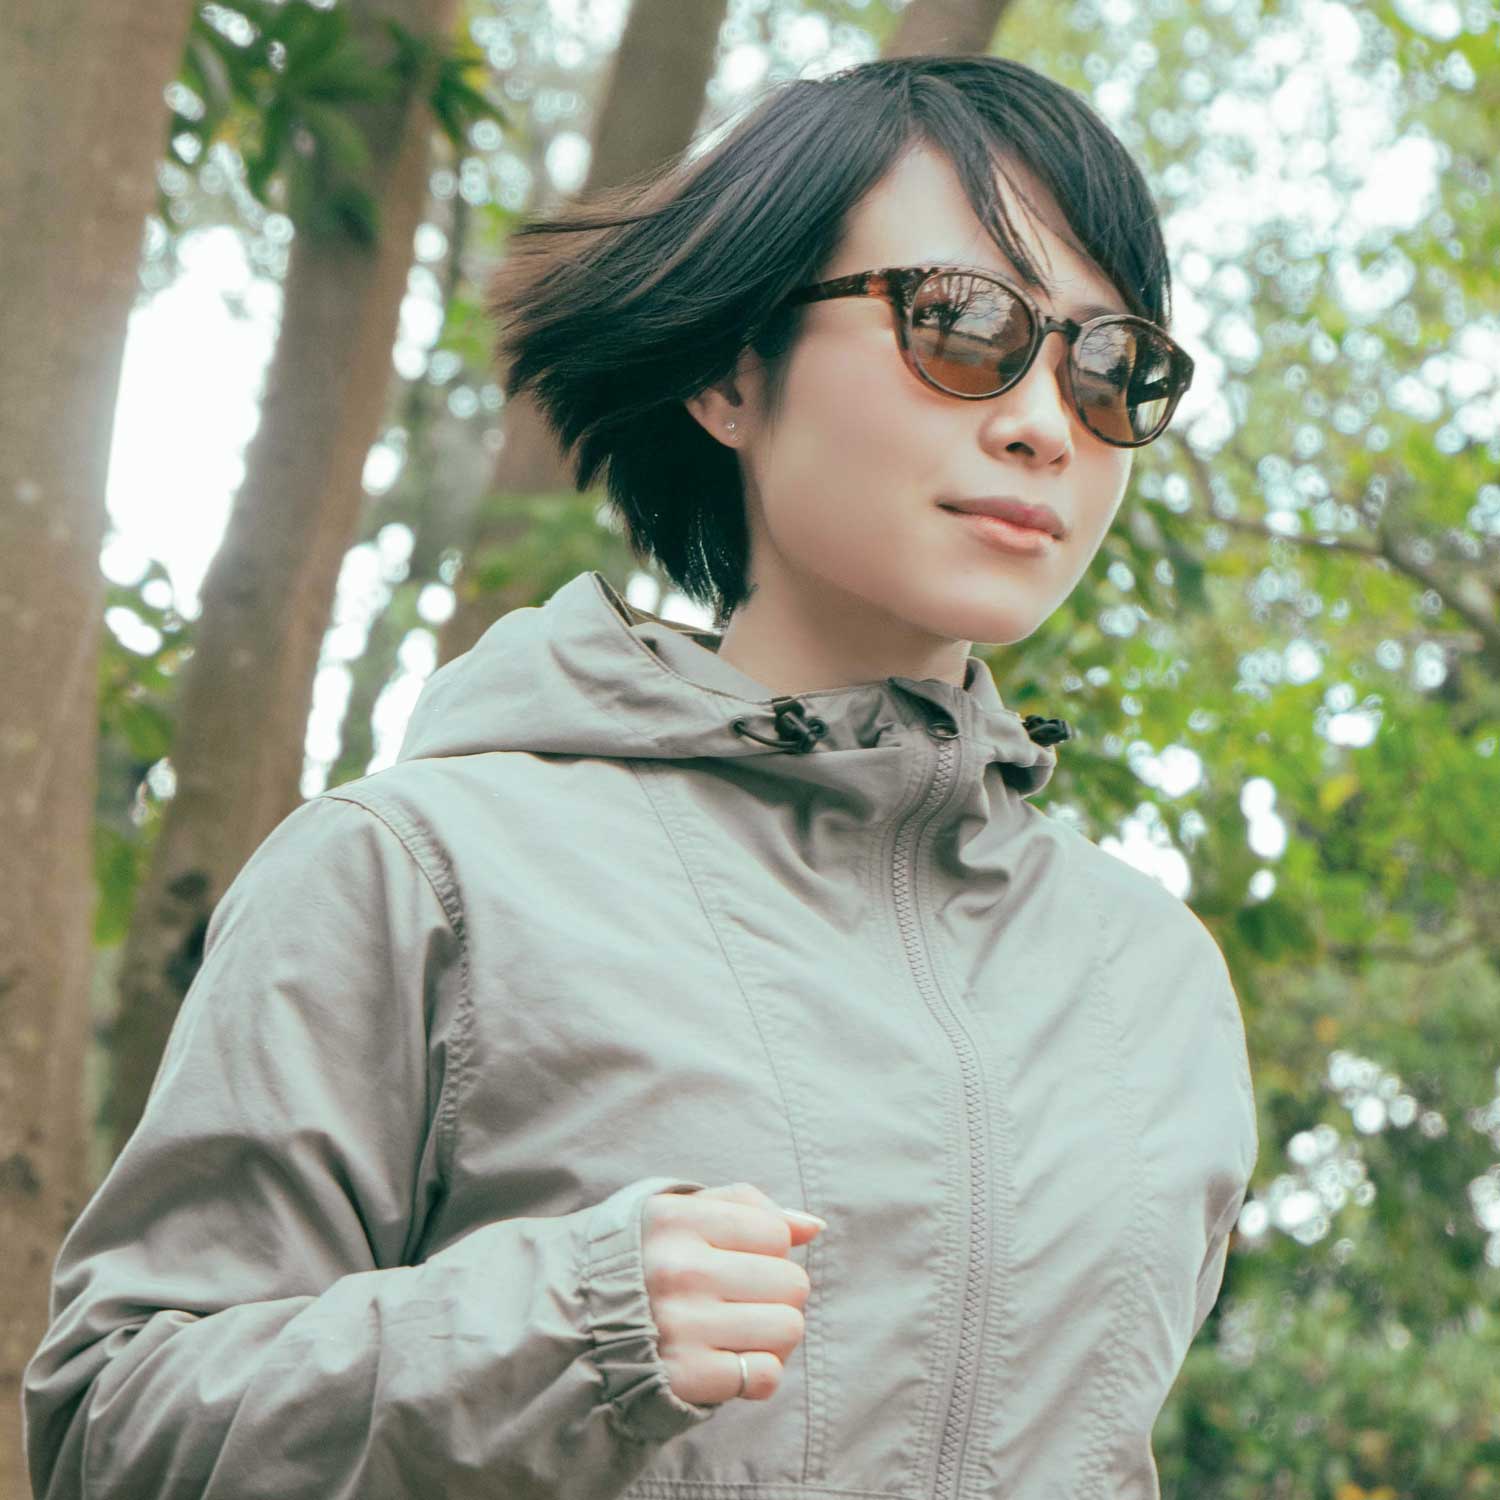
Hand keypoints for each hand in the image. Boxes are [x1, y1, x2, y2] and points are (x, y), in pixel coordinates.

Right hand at [642, 1181, 824, 1404]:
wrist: (580, 1325)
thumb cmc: (648, 1260)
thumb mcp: (682, 1214)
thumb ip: (748, 1207)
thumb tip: (814, 1227)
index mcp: (675, 1221)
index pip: (775, 1233)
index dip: (768, 1250)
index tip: (737, 1260)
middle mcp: (677, 1270)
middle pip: (792, 1283)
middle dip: (776, 1293)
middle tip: (739, 1299)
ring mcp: (682, 1325)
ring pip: (788, 1328)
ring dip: (772, 1334)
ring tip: (737, 1329)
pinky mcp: (686, 1377)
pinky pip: (766, 1375)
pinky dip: (756, 1373)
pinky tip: (728, 1361)